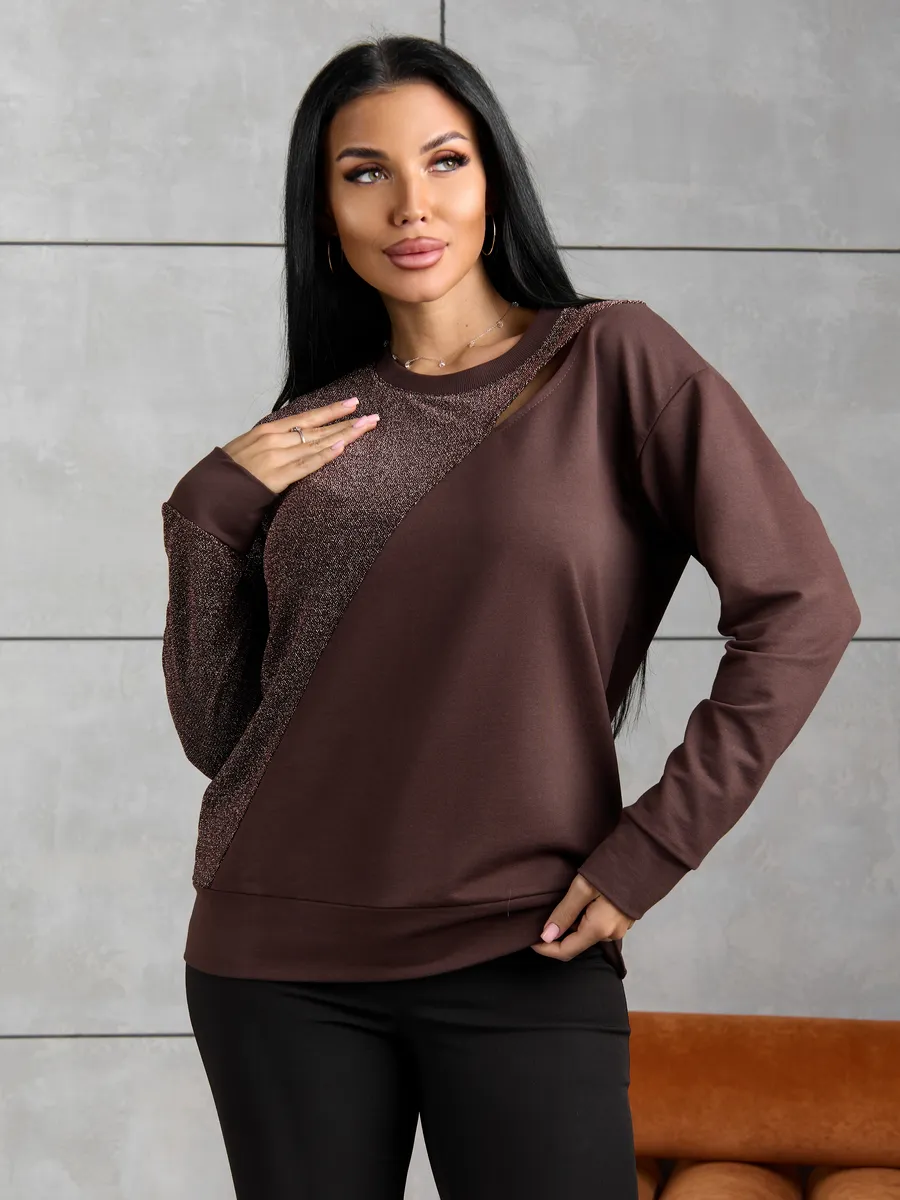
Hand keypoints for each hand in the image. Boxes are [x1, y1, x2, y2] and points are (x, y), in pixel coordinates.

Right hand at [221, 396, 378, 493]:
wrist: (210, 491)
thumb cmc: (228, 472)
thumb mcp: (247, 446)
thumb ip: (270, 441)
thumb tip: (290, 437)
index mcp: (267, 430)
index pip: (306, 417)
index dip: (330, 411)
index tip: (352, 403)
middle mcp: (274, 439)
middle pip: (317, 428)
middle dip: (346, 421)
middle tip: (372, 416)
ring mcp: (276, 457)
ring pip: (317, 443)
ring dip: (345, 434)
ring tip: (366, 427)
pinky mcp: (277, 477)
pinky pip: (306, 465)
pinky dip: (325, 455)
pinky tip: (342, 447)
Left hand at [530, 873, 636, 959]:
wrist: (645, 856)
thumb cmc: (613, 869)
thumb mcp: (582, 887)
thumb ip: (564, 913)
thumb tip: (546, 935)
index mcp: (599, 930)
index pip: (566, 951)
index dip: (545, 948)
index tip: (530, 939)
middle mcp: (611, 934)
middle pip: (576, 943)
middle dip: (558, 935)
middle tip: (542, 917)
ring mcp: (620, 928)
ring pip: (587, 934)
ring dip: (572, 925)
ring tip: (562, 905)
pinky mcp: (624, 919)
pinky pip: (598, 926)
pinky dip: (584, 920)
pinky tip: (580, 903)